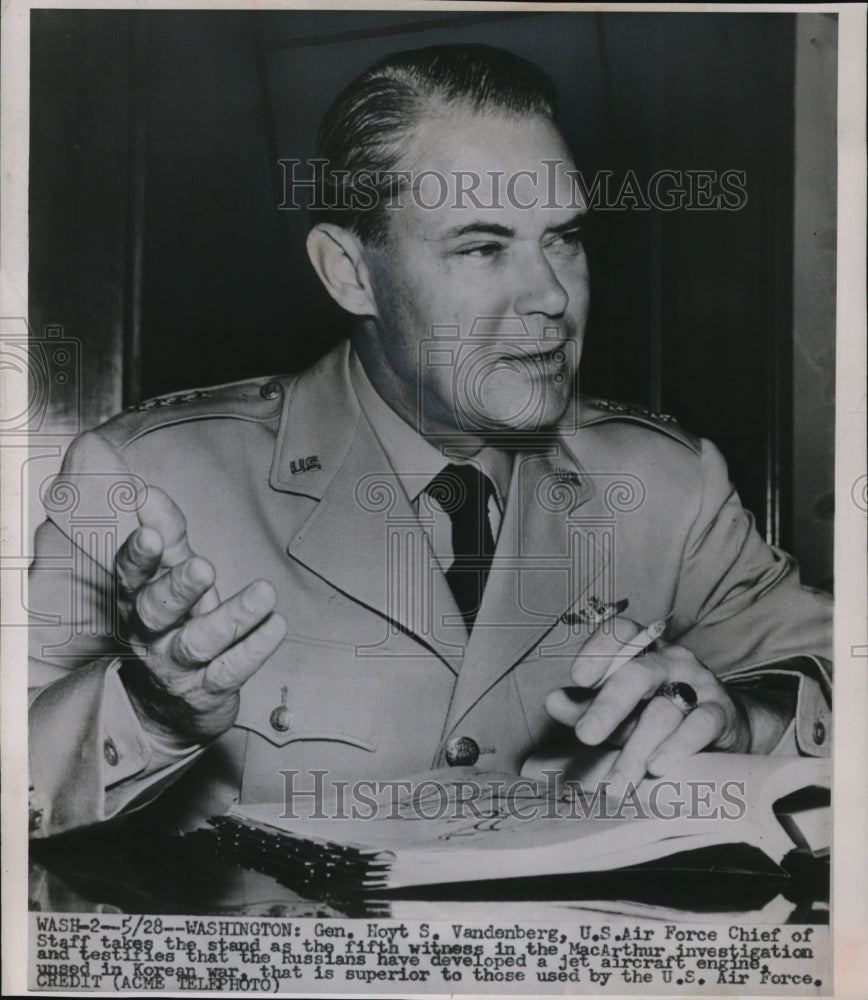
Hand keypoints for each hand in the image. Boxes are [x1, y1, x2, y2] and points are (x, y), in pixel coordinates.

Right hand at [115, 486, 286, 742]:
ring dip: (233, 616)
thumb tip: (147, 492)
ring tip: (265, 593)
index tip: (150, 535)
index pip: (129, 578)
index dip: (137, 557)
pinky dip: (256, 648)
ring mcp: (177, 667)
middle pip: (156, 611)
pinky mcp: (208, 691)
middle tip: (204, 566)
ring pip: (199, 643)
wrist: (167, 706)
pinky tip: (277, 625)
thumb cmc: (173, 623)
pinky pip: (231, 669)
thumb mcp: (168, 578)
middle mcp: (150, 636)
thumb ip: (165, 535)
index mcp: (135, 602)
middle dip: (179, 587)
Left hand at [545, 615, 751, 795]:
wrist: (723, 727)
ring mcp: (699, 683)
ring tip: (617, 781)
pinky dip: (678, 746)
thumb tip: (553, 701)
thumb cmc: (656, 711)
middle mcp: (671, 659)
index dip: (598, 650)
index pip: (621, 632)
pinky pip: (700, 725)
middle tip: (585, 736)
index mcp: (642, 648)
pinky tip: (657, 766)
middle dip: (608, 706)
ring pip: (663, 711)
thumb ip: (585, 705)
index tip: (578, 678)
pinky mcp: (721, 713)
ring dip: (637, 748)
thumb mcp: (618, 708)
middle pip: (638, 675)